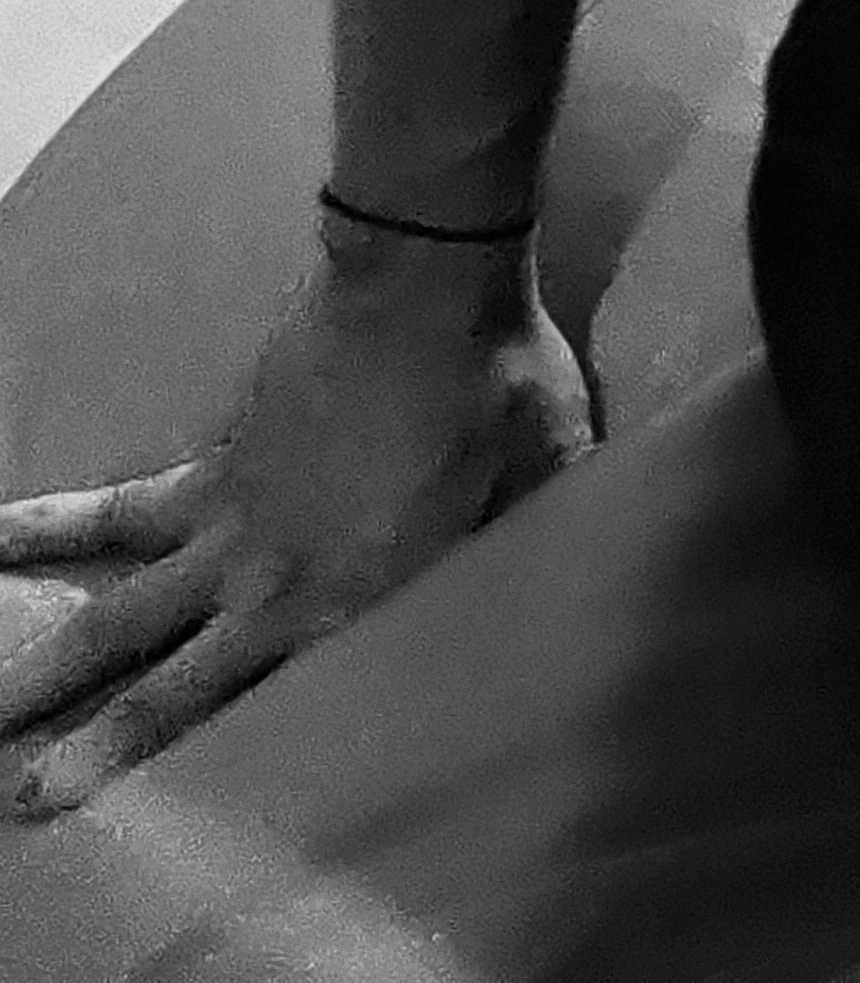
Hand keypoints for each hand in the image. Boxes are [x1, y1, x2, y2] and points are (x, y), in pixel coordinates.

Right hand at [0, 232, 596, 817]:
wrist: (427, 283)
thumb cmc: (501, 388)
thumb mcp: (546, 485)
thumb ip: (533, 545)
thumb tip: (576, 576)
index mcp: (349, 603)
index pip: (260, 706)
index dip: (199, 760)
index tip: (135, 801)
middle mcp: (269, 578)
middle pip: (155, 673)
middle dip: (86, 734)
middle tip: (14, 792)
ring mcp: (230, 517)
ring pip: (116, 595)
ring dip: (40, 647)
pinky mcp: (216, 458)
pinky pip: (123, 501)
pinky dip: (55, 518)